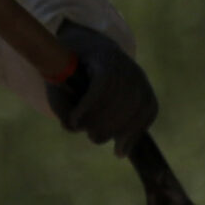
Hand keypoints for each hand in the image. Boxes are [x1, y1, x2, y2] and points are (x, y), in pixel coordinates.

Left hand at [46, 22, 158, 151]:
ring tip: (97, 139)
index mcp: (102, 55)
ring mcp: (140, 78)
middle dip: (104, 122)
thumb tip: (74, 128)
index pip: (104, 81)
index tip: (74, 122)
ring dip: (119, 131)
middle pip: (124, 97)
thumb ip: (61, 106)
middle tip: (89, 135)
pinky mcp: (147, 92)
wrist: (92, 53)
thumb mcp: (57, 83)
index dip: (90, 104)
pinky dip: (134, 134)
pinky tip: (120, 151)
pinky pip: (148, 113)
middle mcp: (126, 66)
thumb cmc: (70, 72)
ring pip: (139, 107)